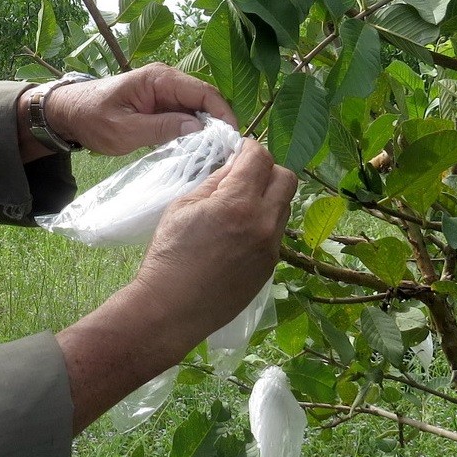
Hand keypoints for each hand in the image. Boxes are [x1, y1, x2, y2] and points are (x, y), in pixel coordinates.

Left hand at [43, 63, 239, 155]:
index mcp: (159, 79)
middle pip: (205, 100)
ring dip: (206, 131)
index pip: (204, 91)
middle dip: (218, 124)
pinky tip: (197, 152)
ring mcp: (164, 93)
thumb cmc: (91, 118)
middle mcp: (166, 80)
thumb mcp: (124, 130)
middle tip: (226, 153)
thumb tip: (198, 128)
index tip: (232, 139)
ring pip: (197, 110)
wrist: (67, 113)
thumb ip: (161, 128)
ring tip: (216, 156)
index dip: (223, 114)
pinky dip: (192, 133)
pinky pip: (184, 117)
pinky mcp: (160, 106)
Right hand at [53, 138, 295, 432]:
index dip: (248, 148)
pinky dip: (263, 224)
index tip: (237, 151)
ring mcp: (271, 247)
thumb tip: (233, 166)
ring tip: (240, 206)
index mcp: (238, 202)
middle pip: (286, 178)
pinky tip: (237, 234)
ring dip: (268, 197)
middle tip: (244, 176)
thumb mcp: (183, 206)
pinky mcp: (270, 266)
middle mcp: (264, 222)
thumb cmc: (169, 254)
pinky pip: (276, 233)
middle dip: (266, 169)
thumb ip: (213, 182)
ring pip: (285, 207)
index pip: (260, 157)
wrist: (173, 308)